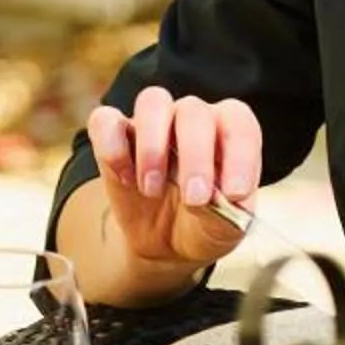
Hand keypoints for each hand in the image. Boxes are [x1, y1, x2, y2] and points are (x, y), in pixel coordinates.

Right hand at [89, 88, 263, 274]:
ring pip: (152, 102)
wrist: (165, 242)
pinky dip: (112, 147)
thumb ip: (224, 212)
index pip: (239, 123)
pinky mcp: (115, 135)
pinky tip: (125, 179)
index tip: (235, 194)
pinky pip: (105, 120)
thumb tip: (212, 197)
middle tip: (194, 199)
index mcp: (229, 132)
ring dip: (152, 147)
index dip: (240, 154)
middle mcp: (193, 117)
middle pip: (193, 111)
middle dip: (195, 156)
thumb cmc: (204, 224)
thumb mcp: (223, 229)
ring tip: (152, 190)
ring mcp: (153, 122)